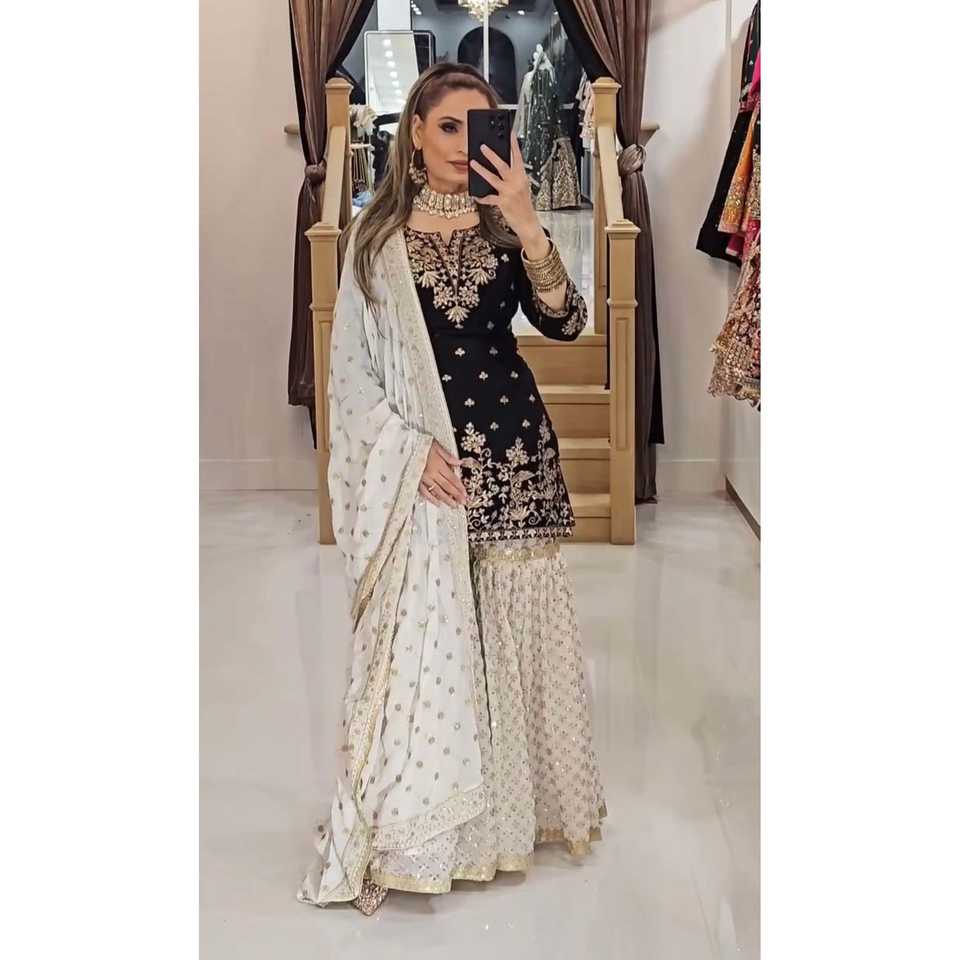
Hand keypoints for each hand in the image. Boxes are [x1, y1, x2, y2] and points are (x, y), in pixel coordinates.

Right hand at [419, 439, 467, 507]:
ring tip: (453, 505)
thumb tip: (459, 462)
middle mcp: (432, 473)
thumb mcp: (435, 445)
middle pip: (446, 486)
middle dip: (455, 495)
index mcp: (438, 464)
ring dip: (446, 499)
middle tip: (463, 502)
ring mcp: (423, 478)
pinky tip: (437, 503)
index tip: (465, 493)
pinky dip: (431, 498)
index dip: (459, 486)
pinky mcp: (415, 481)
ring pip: (437, 491)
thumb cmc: (419, 443)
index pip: (451, 478)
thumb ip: (447, 455)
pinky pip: (424, 492)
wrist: (403, 446)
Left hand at [470, 133, 544, 248]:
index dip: (513, 144)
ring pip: (493, 178)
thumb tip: (500, 164)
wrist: (528, 222)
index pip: (518, 156)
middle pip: (503, 165)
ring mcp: (509, 192)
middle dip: (492, 155)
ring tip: (472, 163)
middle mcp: (516, 182)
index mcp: (522, 176)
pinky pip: (489, 198)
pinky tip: (475, 195)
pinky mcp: (503, 202)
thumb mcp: (522, 186)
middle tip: (482, 146)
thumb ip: (513, 176)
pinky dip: (481, 197)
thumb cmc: (523, 204)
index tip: (509, 132)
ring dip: (481, 170)